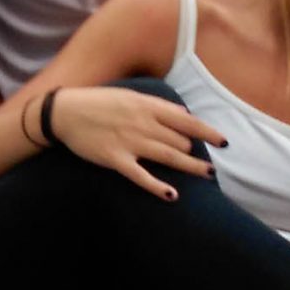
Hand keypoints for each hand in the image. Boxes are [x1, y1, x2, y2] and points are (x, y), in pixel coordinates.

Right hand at [48, 86, 226, 198]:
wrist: (64, 113)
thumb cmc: (98, 102)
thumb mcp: (130, 95)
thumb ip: (157, 105)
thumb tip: (183, 113)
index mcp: (147, 106)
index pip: (187, 121)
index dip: (208, 132)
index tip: (224, 142)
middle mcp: (143, 123)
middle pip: (180, 141)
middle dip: (195, 152)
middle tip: (206, 164)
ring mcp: (130, 142)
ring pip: (169, 156)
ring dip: (191, 167)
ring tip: (208, 175)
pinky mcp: (115, 159)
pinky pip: (141, 175)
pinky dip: (157, 186)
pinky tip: (172, 195)